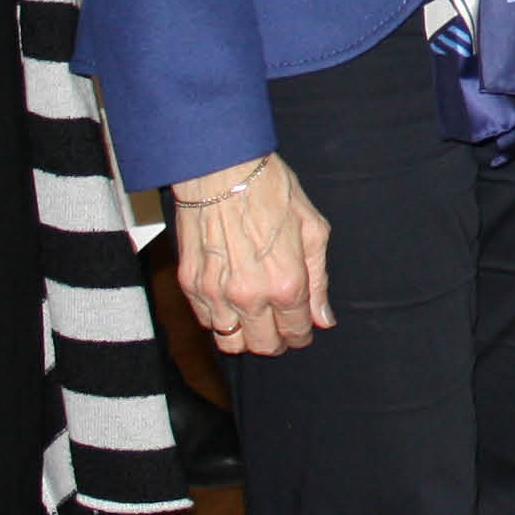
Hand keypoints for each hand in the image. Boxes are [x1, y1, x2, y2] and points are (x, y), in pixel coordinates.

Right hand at [173, 150, 334, 354]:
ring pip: (230, 343)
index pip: (296, 331)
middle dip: (278, 341)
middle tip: (281, 326)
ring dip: (246, 337)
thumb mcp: (312, 229)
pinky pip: (206, 322)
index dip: (303, 334)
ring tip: (255, 321)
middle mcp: (250, 296)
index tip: (303, 329)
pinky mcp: (191, 285)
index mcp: (286, 283)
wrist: (221, 169)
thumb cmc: (271, 191)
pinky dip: (220, 320)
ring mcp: (216, 294)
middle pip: (264, 345)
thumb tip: (324, 318)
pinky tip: (231, 303)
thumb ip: (319, 279)